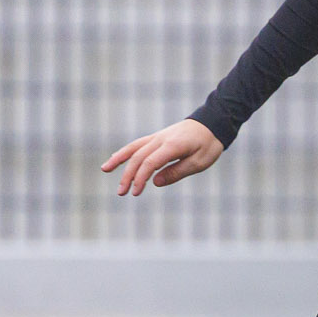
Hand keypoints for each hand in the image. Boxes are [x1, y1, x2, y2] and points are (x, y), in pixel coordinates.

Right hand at [102, 119, 222, 196]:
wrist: (212, 123)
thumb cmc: (209, 144)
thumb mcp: (199, 162)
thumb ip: (177, 172)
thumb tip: (155, 182)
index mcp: (173, 146)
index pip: (150, 162)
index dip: (140, 178)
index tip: (136, 192)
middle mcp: (161, 139)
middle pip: (138, 157)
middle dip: (128, 175)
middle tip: (121, 192)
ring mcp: (157, 137)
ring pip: (133, 148)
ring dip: (119, 160)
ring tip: (105, 170)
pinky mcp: (157, 137)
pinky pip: (137, 144)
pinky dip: (125, 152)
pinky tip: (115, 160)